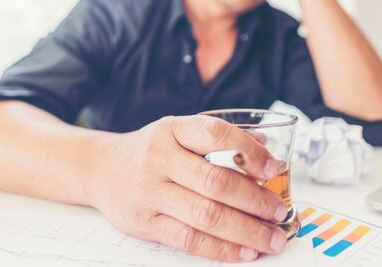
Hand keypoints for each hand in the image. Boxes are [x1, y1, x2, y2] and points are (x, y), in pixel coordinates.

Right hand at [91, 115, 288, 261]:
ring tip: (272, 238)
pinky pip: (189, 239)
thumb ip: (218, 137)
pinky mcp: (144, 223)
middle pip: (215, 181)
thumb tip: (265, 147)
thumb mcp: (178, 131)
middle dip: (255, 201)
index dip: (248, 151)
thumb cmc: (151, 150)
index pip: (215, 134)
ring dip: (246, 230)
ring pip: (206, 215)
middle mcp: (159, 158)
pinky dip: (222, 249)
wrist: (102, 169)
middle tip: (280, 212)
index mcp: (172, 129)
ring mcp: (150, 192)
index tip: (274, 168)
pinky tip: (245, 252)